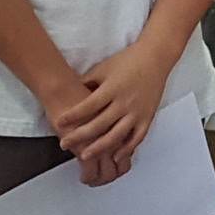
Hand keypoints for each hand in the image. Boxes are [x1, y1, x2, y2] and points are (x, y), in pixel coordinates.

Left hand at [51, 38, 178, 184]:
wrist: (155, 57)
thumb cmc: (128, 61)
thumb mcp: (103, 68)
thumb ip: (88, 82)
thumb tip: (71, 93)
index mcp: (112, 88)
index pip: (89, 105)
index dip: (73, 115)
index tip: (60, 122)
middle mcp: (124, 102)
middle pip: (99, 124)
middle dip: (80, 136)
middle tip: (65, 144)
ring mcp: (137, 112)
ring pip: (116, 135)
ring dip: (100, 147)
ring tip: (85, 156)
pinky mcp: (147, 118)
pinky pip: (136, 137)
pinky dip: (126, 149)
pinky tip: (115, 157)